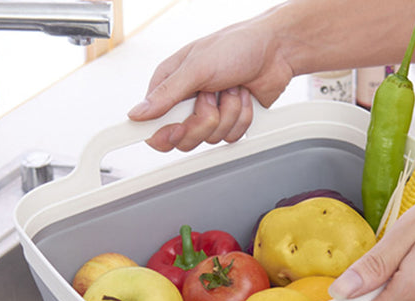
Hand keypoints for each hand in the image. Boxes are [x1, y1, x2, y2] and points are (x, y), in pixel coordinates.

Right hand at [127, 16, 294, 151]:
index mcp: (171, 85)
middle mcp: (188, 103)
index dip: (163, 134)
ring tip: (232, 89)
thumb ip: (166, 93)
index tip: (175, 130)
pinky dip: (242, 118)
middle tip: (211, 98)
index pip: (153, 124)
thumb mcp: (196, 67)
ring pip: (211, 139)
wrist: (276, 52)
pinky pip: (231, 138)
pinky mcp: (230, 122)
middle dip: (204, 120)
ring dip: (228, 114)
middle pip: (184, 139)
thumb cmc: (236, 46)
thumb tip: (138, 113)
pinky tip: (244, 97)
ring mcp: (210, 114)